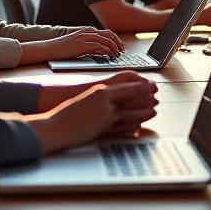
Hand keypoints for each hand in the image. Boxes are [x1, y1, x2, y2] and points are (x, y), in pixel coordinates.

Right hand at [29, 82, 159, 152]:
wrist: (54, 126)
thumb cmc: (68, 113)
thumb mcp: (86, 99)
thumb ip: (101, 96)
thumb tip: (112, 96)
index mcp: (101, 88)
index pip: (127, 83)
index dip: (141, 84)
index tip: (149, 85)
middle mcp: (105, 98)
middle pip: (133, 95)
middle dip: (147, 96)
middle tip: (156, 96)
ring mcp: (105, 113)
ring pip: (132, 111)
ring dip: (145, 111)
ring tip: (154, 111)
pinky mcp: (104, 126)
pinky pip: (124, 126)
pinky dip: (134, 125)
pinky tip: (139, 126)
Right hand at [47, 28, 123, 59]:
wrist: (49, 48)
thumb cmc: (62, 48)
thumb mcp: (77, 42)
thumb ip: (88, 42)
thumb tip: (100, 49)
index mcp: (87, 30)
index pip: (107, 32)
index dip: (116, 40)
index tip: (120, 47)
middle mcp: (88, 32)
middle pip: (110, 35)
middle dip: (118, 43)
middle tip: (121, 51)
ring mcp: (85, 38)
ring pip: (106, 41)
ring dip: (114, 49)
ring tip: (117, 55)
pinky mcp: (82, 46)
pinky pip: (100, 47)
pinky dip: (107, 52)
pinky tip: (109, 57)